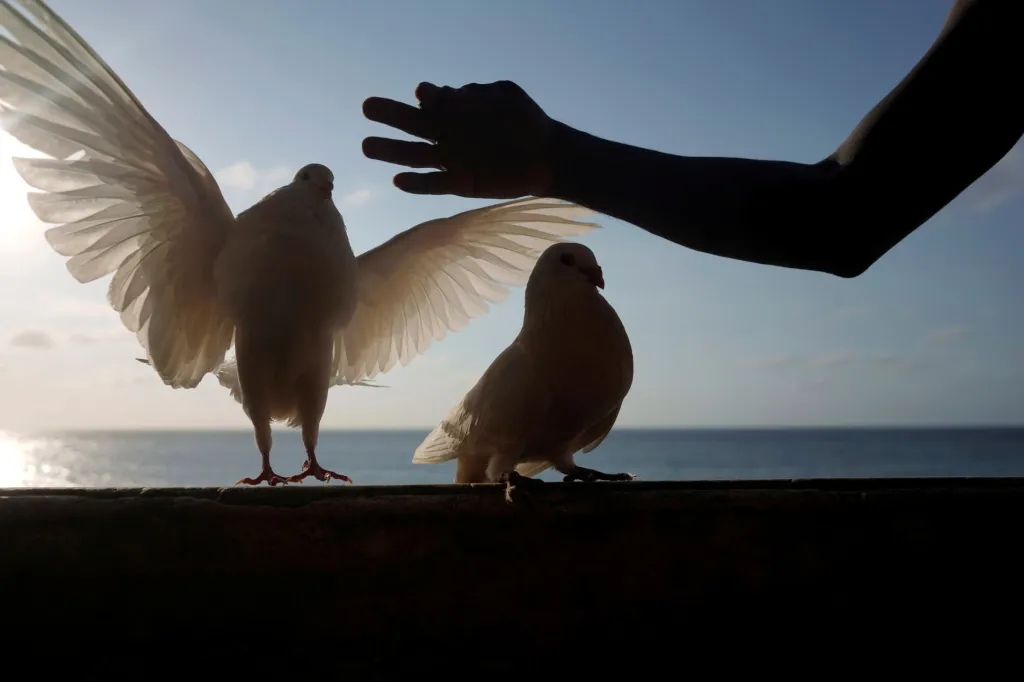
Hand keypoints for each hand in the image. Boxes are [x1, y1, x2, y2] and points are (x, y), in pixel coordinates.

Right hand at [361, 80, 556, 198]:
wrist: (549, 156)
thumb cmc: (526, 121)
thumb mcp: (502, 97)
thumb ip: (469, 95)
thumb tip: (427, 91)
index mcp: (457, 111)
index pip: (430, 102)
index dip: (425, 97)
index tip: (423, 94)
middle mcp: (448, 135)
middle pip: (412, 126)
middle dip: (389, 116)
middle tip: (367, 106)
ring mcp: (452, 161)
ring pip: (415, 156)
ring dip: (391, 152)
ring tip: (366, 145)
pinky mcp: (461, 184)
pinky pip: (434, 185)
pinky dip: (417, 185)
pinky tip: (398, 181)